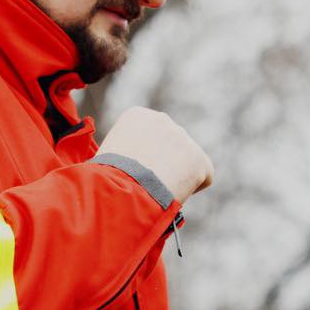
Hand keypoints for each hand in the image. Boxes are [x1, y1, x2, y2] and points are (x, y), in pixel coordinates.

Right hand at [97, 106, 213, 203]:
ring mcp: (182, 137)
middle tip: (152, 186)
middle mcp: (162, 119)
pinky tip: (174, 193)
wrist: (120, 190)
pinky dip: (193, 188)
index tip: (137, 173)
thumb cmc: (105, 181)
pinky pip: (204, 176)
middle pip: (171, 145)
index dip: (146, 159)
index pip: (151, 136)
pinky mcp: (198, 158)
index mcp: (136, 115)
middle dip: (165, 164)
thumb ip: (127, 151)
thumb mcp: (108, 156)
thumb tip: (135, 165)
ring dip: (178, 175)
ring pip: (187, 161)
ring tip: (160, 191)